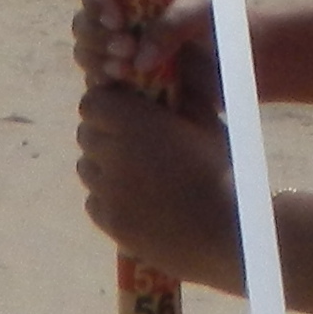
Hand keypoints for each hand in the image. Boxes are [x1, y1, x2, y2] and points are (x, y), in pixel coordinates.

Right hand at [73, 0, 220, 111]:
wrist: (241, 64)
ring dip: (97, 60)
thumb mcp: (203, 12)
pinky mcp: (126, 83)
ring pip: (86, 53)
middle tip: (127, 48)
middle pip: (84, 22)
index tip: (116, 19)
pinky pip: (99, 83)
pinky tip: (126, 87)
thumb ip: (172, 24)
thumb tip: (140, 58)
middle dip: (96, 36)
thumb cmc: (223, 24)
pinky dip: (105, 84)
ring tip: (126, 71)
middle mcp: (123, 20)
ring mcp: (122, 52)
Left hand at [74, 83, 240, 285]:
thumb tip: (162, 80)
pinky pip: (94, 201)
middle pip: (86, 134)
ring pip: (87, 168)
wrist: (226, 233)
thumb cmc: (222, 172)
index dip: (106, 104)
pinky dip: (107, 199)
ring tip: (136, 175)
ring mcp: (108, 192)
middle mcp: (113, 154)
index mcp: (135, 123)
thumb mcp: (206, 124)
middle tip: (133, 144)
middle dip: (104, 134)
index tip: (125, 111)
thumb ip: (178, 98)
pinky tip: (137, 203)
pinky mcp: (110, 223)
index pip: (91, 103)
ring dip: (104, 166)